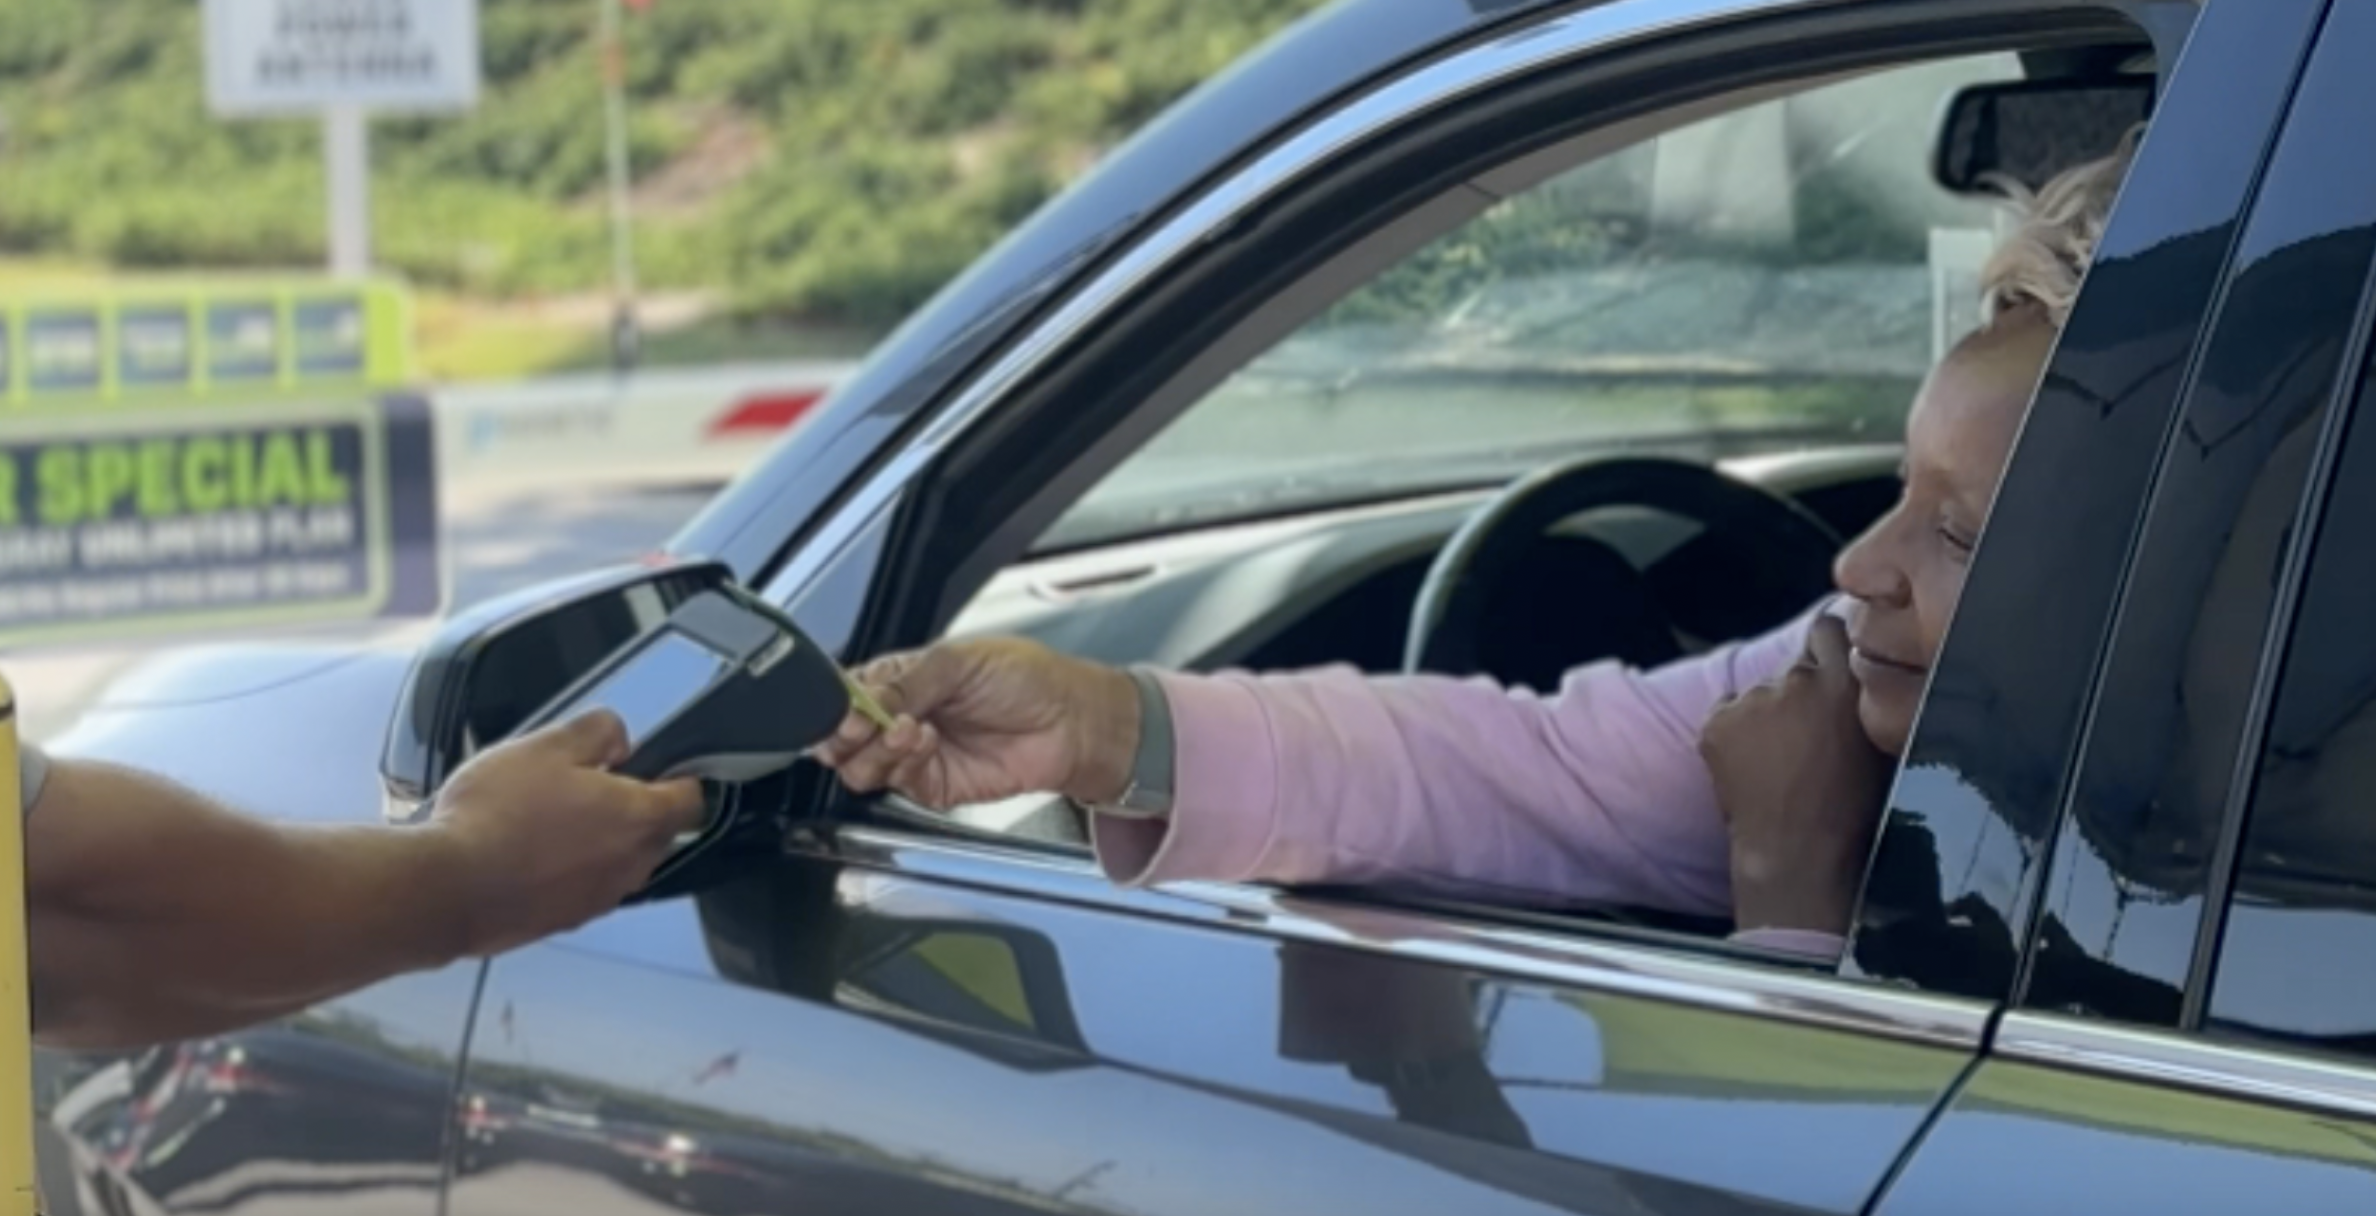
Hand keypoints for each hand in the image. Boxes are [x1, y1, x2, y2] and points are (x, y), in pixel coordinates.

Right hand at [428, 711, 707, 956]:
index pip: (692, 799)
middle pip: (654, 832)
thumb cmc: (500, 812)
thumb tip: (619, 740)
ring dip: (594, 840)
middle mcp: (633, 867)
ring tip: (544, 818)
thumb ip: (597, 733)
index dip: (678, 777)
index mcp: (642, 820)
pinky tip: (525, 853)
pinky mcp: (565, 922)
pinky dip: (565, 869)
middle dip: (629, 807)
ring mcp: (599, 901)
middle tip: (581, 785)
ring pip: (616, 861)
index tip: (654, 766)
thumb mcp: (548, 747)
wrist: (449, 888)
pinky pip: (581, 887)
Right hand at [812, 638, 1138, 810]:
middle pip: (842, 738)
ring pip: (860, 766)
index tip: (846, 707)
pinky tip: (926, 741)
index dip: (837, 704)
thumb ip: (904, 680)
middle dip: (844, 734)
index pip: (846, 694)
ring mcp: (913, 755)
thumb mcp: (959, 661)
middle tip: (865, 724)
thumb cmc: (1027, 679)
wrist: (1070, 722)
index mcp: (901, 679)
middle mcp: (900, 717)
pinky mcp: (932, 786)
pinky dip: (903, 763)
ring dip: (877, 748)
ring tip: (908, 727)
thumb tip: (861, 700)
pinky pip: (896, 783)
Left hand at [1699, 616, 1893, 936]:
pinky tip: (1752, 767)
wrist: (1797, 853)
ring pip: (1759, 692)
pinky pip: (1727, 713)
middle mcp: (1795, 679)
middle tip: (1805, 734)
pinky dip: (1735, 733)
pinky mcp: (1716, 721)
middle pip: (1793, 665)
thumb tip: (1861, 670)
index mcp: (1845, 682)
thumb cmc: (1850, 810)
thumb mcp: (1879, 743)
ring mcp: (1751, 699)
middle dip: (1799, 690)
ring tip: (1779, 760)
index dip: (1826, 650)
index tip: (1827, 669)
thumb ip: (1867, 697)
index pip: (1827, 628)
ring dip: (1767, 713)